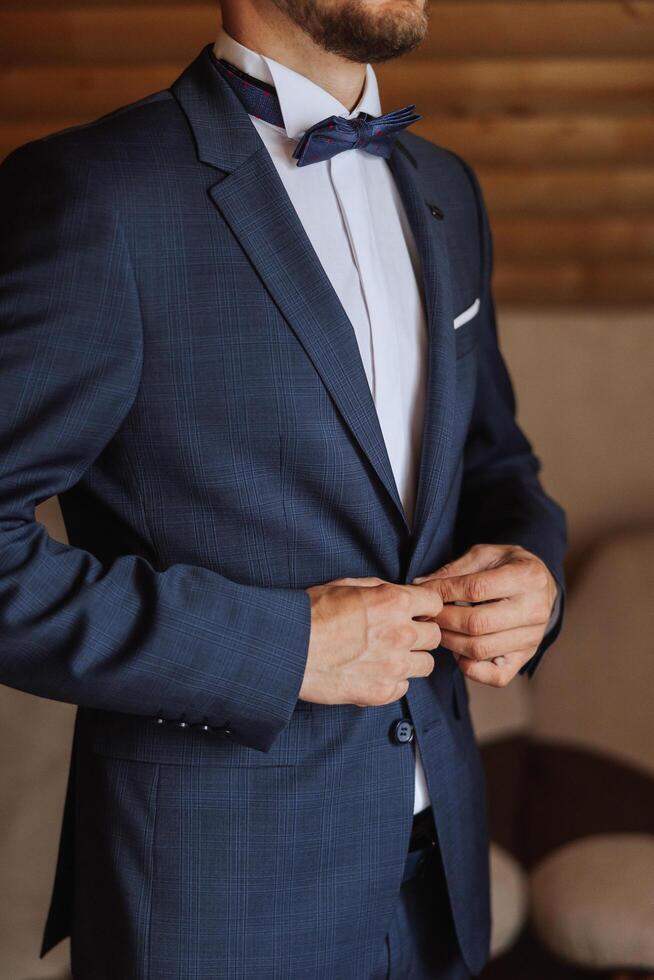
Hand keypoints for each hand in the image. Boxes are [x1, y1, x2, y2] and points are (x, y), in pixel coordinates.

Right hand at [299, 576, 442, 707]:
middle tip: (400, 635)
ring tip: (388, 656)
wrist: (289, 649)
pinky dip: (393, 681)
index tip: (416, 613)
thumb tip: (397, 593)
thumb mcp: (347, 584)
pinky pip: (404, 687)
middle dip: (421, 634)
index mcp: (395, 602)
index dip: (425, 608)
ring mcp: (394, 665)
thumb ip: (380, 589)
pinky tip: (373, 672)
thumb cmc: (312, 613)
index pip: (435, 603)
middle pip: (435, 636)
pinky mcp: (383, 692)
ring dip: (411, 659)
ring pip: (426, 664)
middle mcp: (402, 633)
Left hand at [413, 544, 557, 687]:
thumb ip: (454, 569)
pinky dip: (470, 668)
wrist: (541, 586)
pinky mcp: (525, 658)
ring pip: (480, 650)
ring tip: (439, 629)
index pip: (477, 589)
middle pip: (477, 623)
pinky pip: (495, 677)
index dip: (444, 591)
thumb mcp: (485, 555)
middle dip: (443, 619)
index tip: (424, 591)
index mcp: (527, 577)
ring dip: (450, 641)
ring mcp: (532, 638)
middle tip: (428, 614)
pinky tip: (459, 651)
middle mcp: (535, 610)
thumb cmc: (508, 566)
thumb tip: (420, 586)